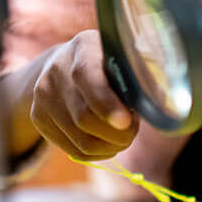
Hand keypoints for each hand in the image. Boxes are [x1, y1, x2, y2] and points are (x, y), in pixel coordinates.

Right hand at [29, 30, 138, 159]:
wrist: (62, 63)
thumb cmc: (106, 62)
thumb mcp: (121, 56)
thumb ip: (140, 73)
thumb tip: (163, 100)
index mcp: (82, 47)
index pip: (88, 77)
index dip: (106, 103)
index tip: (126, 121)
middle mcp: (56, 70)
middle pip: (84, 117)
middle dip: (117, 134)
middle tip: (133, 130)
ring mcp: (42, 95)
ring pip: (81, 140)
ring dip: (110, 147)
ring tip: (121, 136)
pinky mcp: (39, 118)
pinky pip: (73, 150)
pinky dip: (97, 154)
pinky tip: (106, 141)